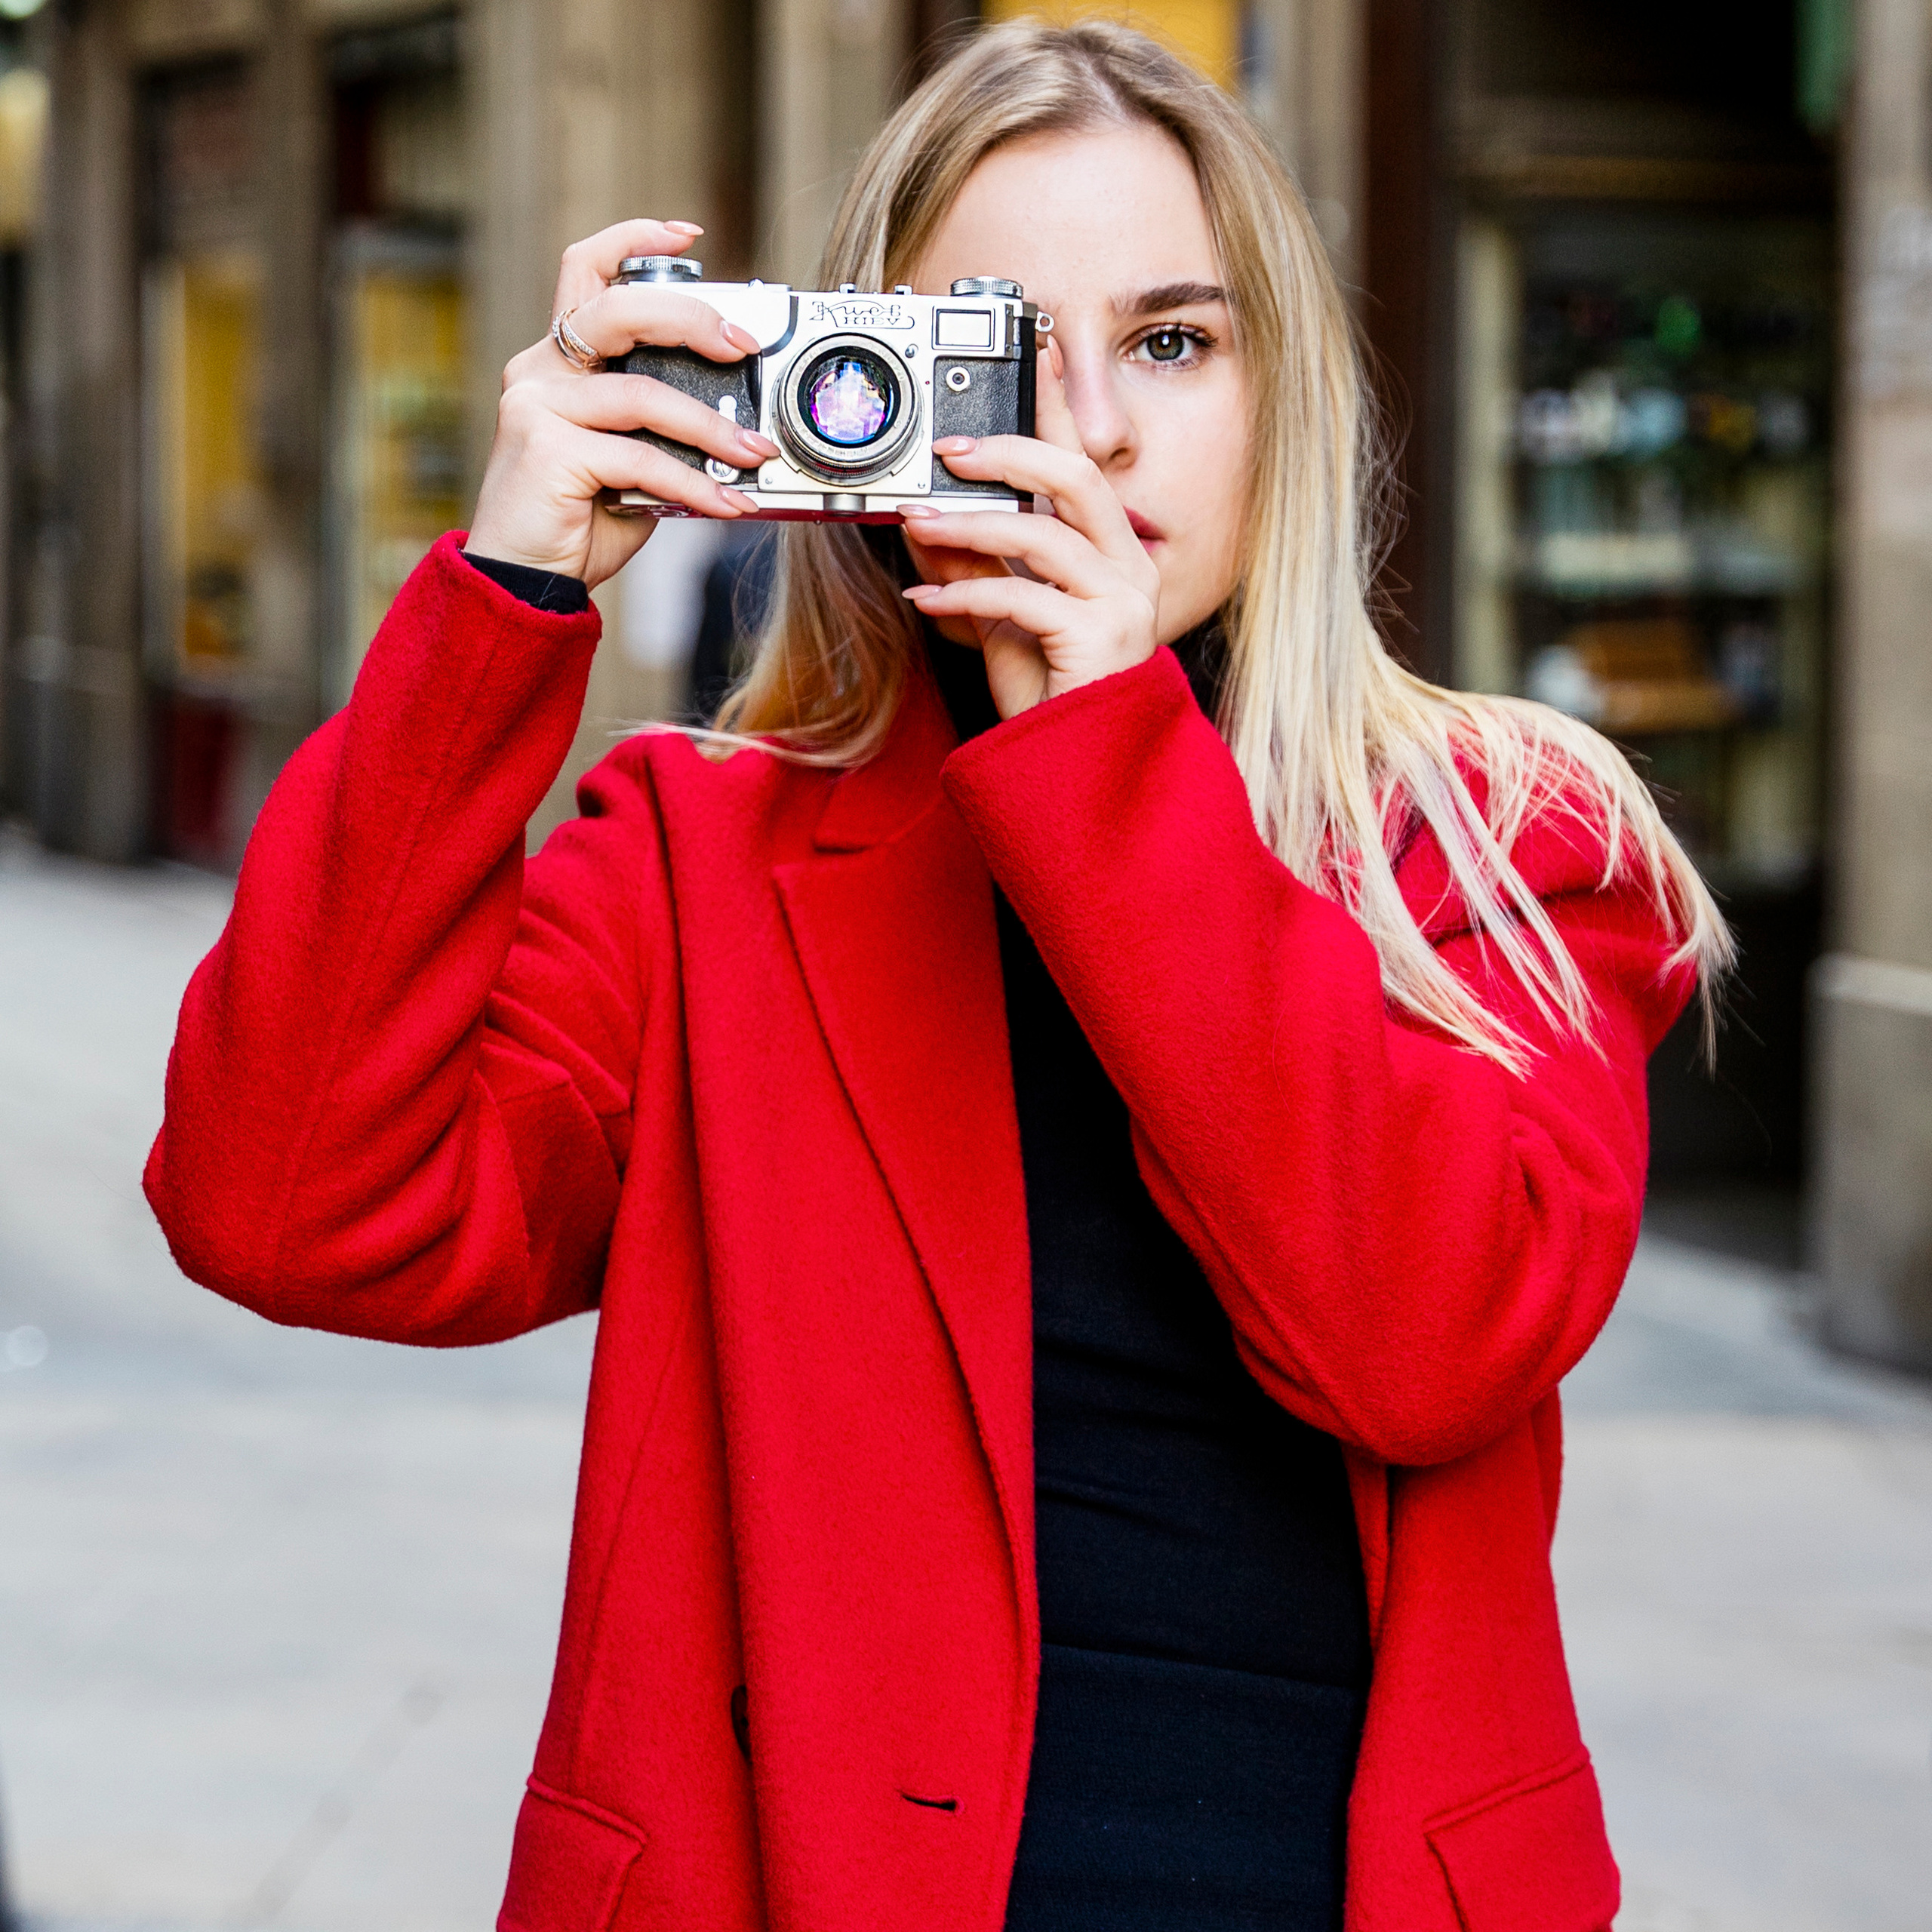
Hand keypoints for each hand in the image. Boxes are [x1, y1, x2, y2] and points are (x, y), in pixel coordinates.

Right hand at [465, 219, 782, 589]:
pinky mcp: (546, 449)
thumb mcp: (631, 462)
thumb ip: (663, 429)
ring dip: (711, 426)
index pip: (586, 269)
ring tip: (755, 453)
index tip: (691, 236)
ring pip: (643, 394)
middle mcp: (539, 370)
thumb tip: (739, 424)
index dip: (634, 238)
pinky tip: (725, 503)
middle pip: (620, 309)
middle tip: (745, 345)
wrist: (523, 583)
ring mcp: (536, 405)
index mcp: (558, 360)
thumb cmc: (577, 522)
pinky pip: (641, 457)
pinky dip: (693, 482)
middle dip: (692, 319)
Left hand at [899, 336, 1159, 717]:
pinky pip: (1022, 596)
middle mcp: (1130, 571)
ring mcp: (1122, 604)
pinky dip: (965, 593)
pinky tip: (926, 597)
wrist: (1077, 769)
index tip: (1030, 354)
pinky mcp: (1098, 639)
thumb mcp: (1005, 619)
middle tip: (949, 448)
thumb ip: (979, 567)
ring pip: (1044, 534)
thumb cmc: (1052, 696)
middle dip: (1011, 452)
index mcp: (1116, 556)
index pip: (1084, 467)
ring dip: (971, 525)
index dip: (1057, 409)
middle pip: (1078, 479)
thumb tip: (928, 517)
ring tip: (919, 523)